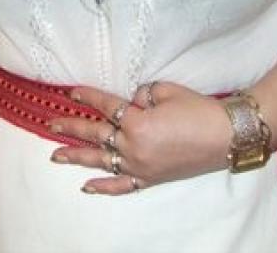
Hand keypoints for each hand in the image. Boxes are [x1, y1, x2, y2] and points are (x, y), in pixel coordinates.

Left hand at [47, 82, 230, 194]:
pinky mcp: (150, 179)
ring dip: (77, 157)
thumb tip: (131, 102)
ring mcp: (140, 166)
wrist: (226, 135)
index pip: (104, 106)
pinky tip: (87, 186)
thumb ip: (141, 94)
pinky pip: (122, 186)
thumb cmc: (198, 109)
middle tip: (51, 123)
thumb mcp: (166, 90)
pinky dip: (104, 187)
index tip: (70, 92)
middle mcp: (133, 147)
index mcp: (136, 122)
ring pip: (101, 161)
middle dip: (71, 127)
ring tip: (55, 155)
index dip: (87, 97)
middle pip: (96, 134)